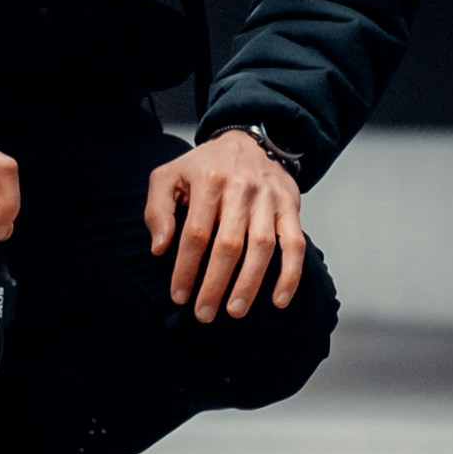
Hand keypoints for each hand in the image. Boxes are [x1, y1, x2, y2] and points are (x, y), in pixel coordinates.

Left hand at [149, 131, 304, 322]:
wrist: (249, 140)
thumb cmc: (204, 167)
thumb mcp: (169, 177)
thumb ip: (158, 210)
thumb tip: (159, 248)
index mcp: (208, 181)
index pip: (195, 233)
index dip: (186, 268)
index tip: (179, 295)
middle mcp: (240, 190)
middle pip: (228, 245)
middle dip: (215, 284)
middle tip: (204, 313)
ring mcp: (268, 200)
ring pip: (261, 247)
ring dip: (249, 284)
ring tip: (235, 311)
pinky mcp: (290, 208)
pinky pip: (294, 244)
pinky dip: (290, 274)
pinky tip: (278, 300)